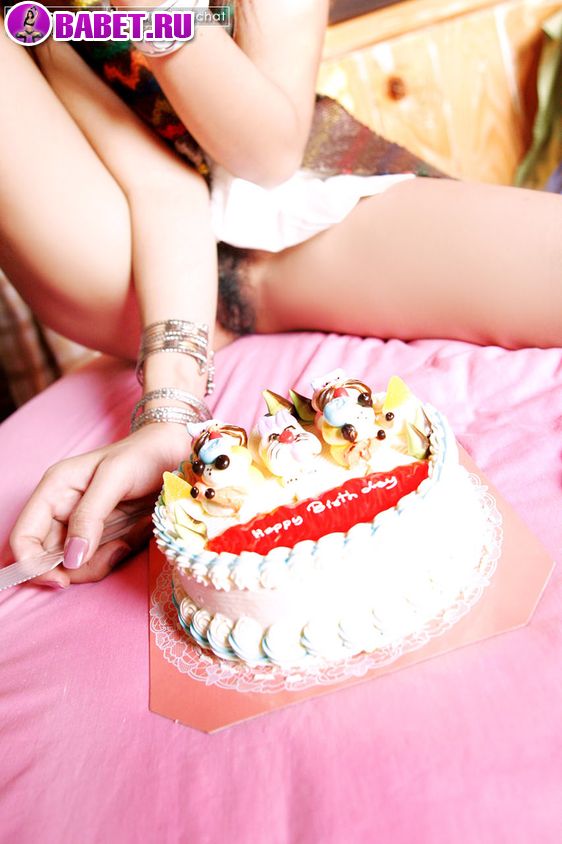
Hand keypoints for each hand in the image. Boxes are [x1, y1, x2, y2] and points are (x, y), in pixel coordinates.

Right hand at [9, 423, 188, 587]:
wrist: (177, 454)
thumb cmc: (144, 455)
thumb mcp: (115, 477)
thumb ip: (89, 516)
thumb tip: (70, 558)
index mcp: (54, 491)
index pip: (24, 538)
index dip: (33, 565)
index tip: (62, 581)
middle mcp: (63, 511)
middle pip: (50, 560)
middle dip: (78, 568)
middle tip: (114, 552)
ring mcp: (84, 526)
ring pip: (76, 566)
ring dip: (103, 561)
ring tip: (131, 537)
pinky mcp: (106, 536)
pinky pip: (102, 561)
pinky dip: (119, 555)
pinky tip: (138, 532)